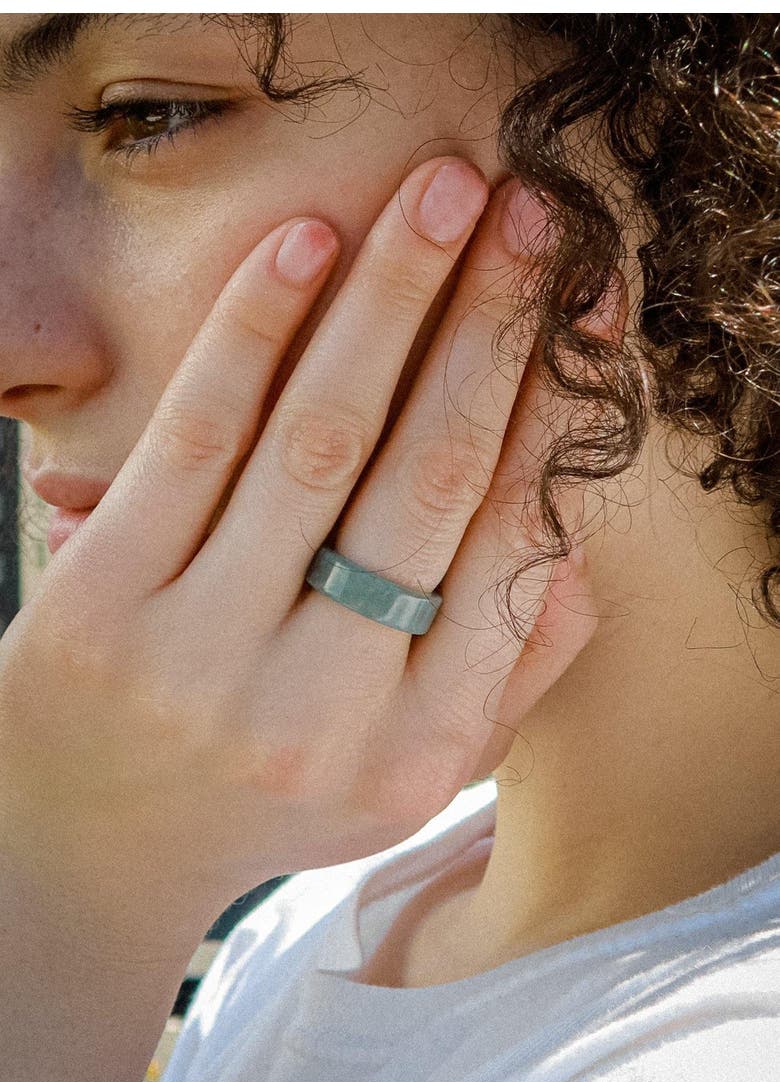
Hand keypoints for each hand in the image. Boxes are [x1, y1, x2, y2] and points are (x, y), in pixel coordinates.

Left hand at [0, 157, 599, 938]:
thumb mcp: (405, 775)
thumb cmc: (264, 794)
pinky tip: (307, 246)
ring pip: (320, 440)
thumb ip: (507, 678)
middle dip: (491, 328)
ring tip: (440, 194)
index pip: (506, 548)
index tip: (579, 307)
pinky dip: (258, 330)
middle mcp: (322, 710)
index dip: (550, 410)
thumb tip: (575, 551)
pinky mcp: (103, 604)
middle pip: (428, 480)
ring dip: (391, 298)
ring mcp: (203, 657)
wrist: (86, 850)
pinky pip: (196, 437)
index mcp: (417, 752)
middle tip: (531, 216)